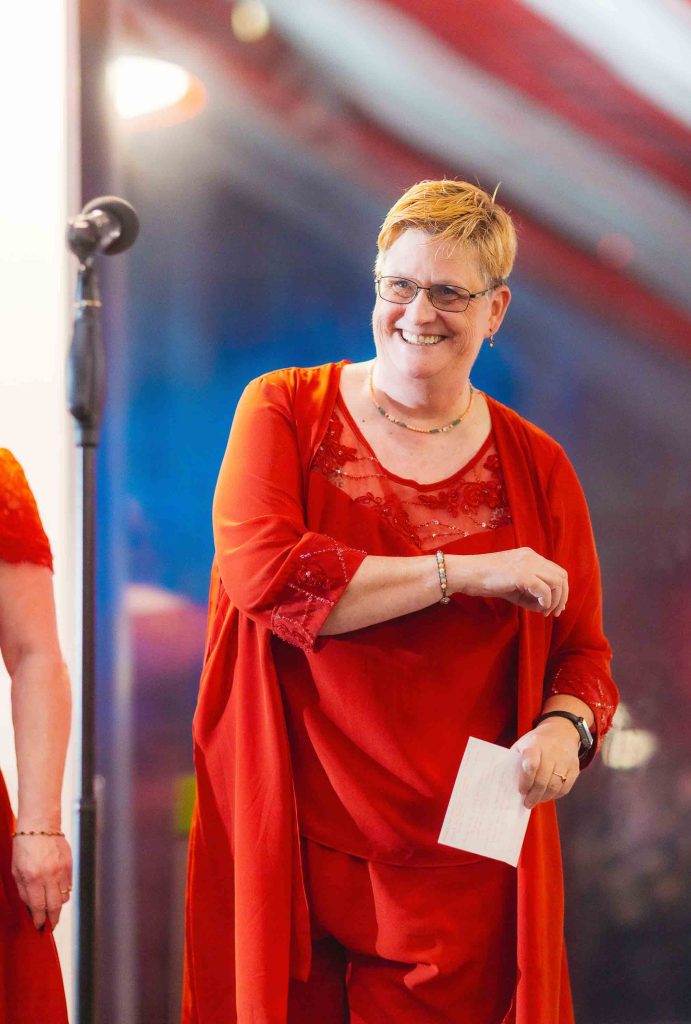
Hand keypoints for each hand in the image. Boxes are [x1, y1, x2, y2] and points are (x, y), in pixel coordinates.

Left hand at [12, 833, 72, 929]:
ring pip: (64, 897)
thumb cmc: (25, 845)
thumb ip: (23, 890)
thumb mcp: (16, 870)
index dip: (39, 920)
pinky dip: (64, 892)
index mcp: (33, 877)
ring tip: (53, 909)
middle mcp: (49, 875)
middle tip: (50, 926)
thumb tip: (31, 907)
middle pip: (55, 906)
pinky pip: (69, 885)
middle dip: (52, 919)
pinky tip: (58, 893)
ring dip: (58, 906)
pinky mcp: (70, 864)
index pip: (39, 906)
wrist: (40, 824)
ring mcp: (62, 869)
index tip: (39, 926)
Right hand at [451, 547, 567, 615]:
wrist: (467, 573)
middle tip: (555, 613)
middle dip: (562, 596)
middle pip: (561, 576)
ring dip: (555, 600)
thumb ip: (530, 593)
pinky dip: (546, 601)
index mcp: (530, 556)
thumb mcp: (512, 586)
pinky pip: (544, 589)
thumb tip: (545, 606)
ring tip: (544, 612)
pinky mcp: (522, 575)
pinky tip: (539, 608)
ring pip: (556, 582)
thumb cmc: (485, 580)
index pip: (556, 571)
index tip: (555, 606)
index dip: (560, 590)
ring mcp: (528, 564)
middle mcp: (532, 557)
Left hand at [512, 718, 579, 808]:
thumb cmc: (537, 742)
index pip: (531, 765)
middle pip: (543, 780)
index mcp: (535, 745)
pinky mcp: (574, 768)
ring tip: (536, 801)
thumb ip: (516, 761)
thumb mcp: (523, 744)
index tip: (521, 791)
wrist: (562, 731)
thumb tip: (508, 783)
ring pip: (554, 786)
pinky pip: (565, 788)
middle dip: (533, 795)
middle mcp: (552, 752)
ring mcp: (565, 761)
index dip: (525, 781)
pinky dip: (555, 795)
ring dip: (544, 798)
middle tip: (527, 803)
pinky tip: (547, 796)